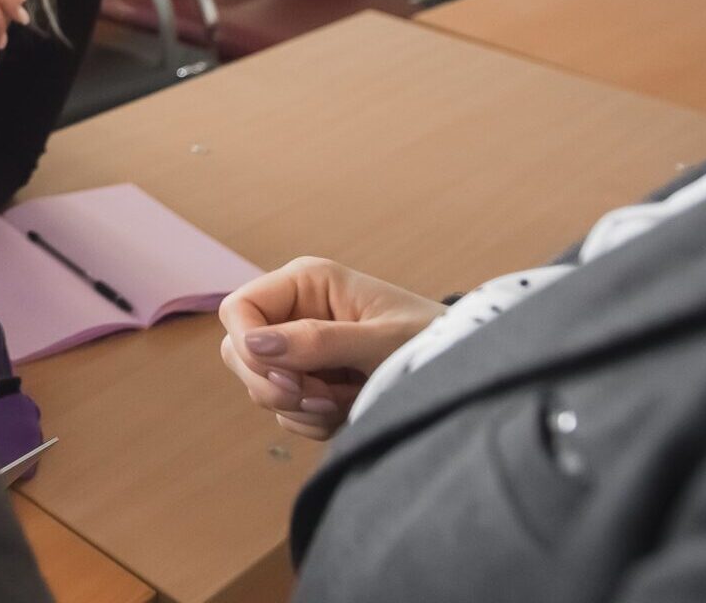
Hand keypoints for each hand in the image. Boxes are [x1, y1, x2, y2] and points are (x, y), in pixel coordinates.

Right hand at [217, 256, 445, 439]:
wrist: (467, 376)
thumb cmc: (432, 341)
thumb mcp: (379, 341)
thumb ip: (318, 341)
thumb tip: (255, 343)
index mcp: (306, 284)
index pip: (239, 308)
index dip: (248, 344)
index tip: (284, 376)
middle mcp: (295, 313)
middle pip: (240, 351)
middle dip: (275, 384)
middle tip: (320, 398)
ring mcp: (300, 352)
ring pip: (261, 387)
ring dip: (302, 406)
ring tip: (349, 402)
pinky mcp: (310, 386)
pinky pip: (285, 413)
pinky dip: (314, 422)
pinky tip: (351, 410)